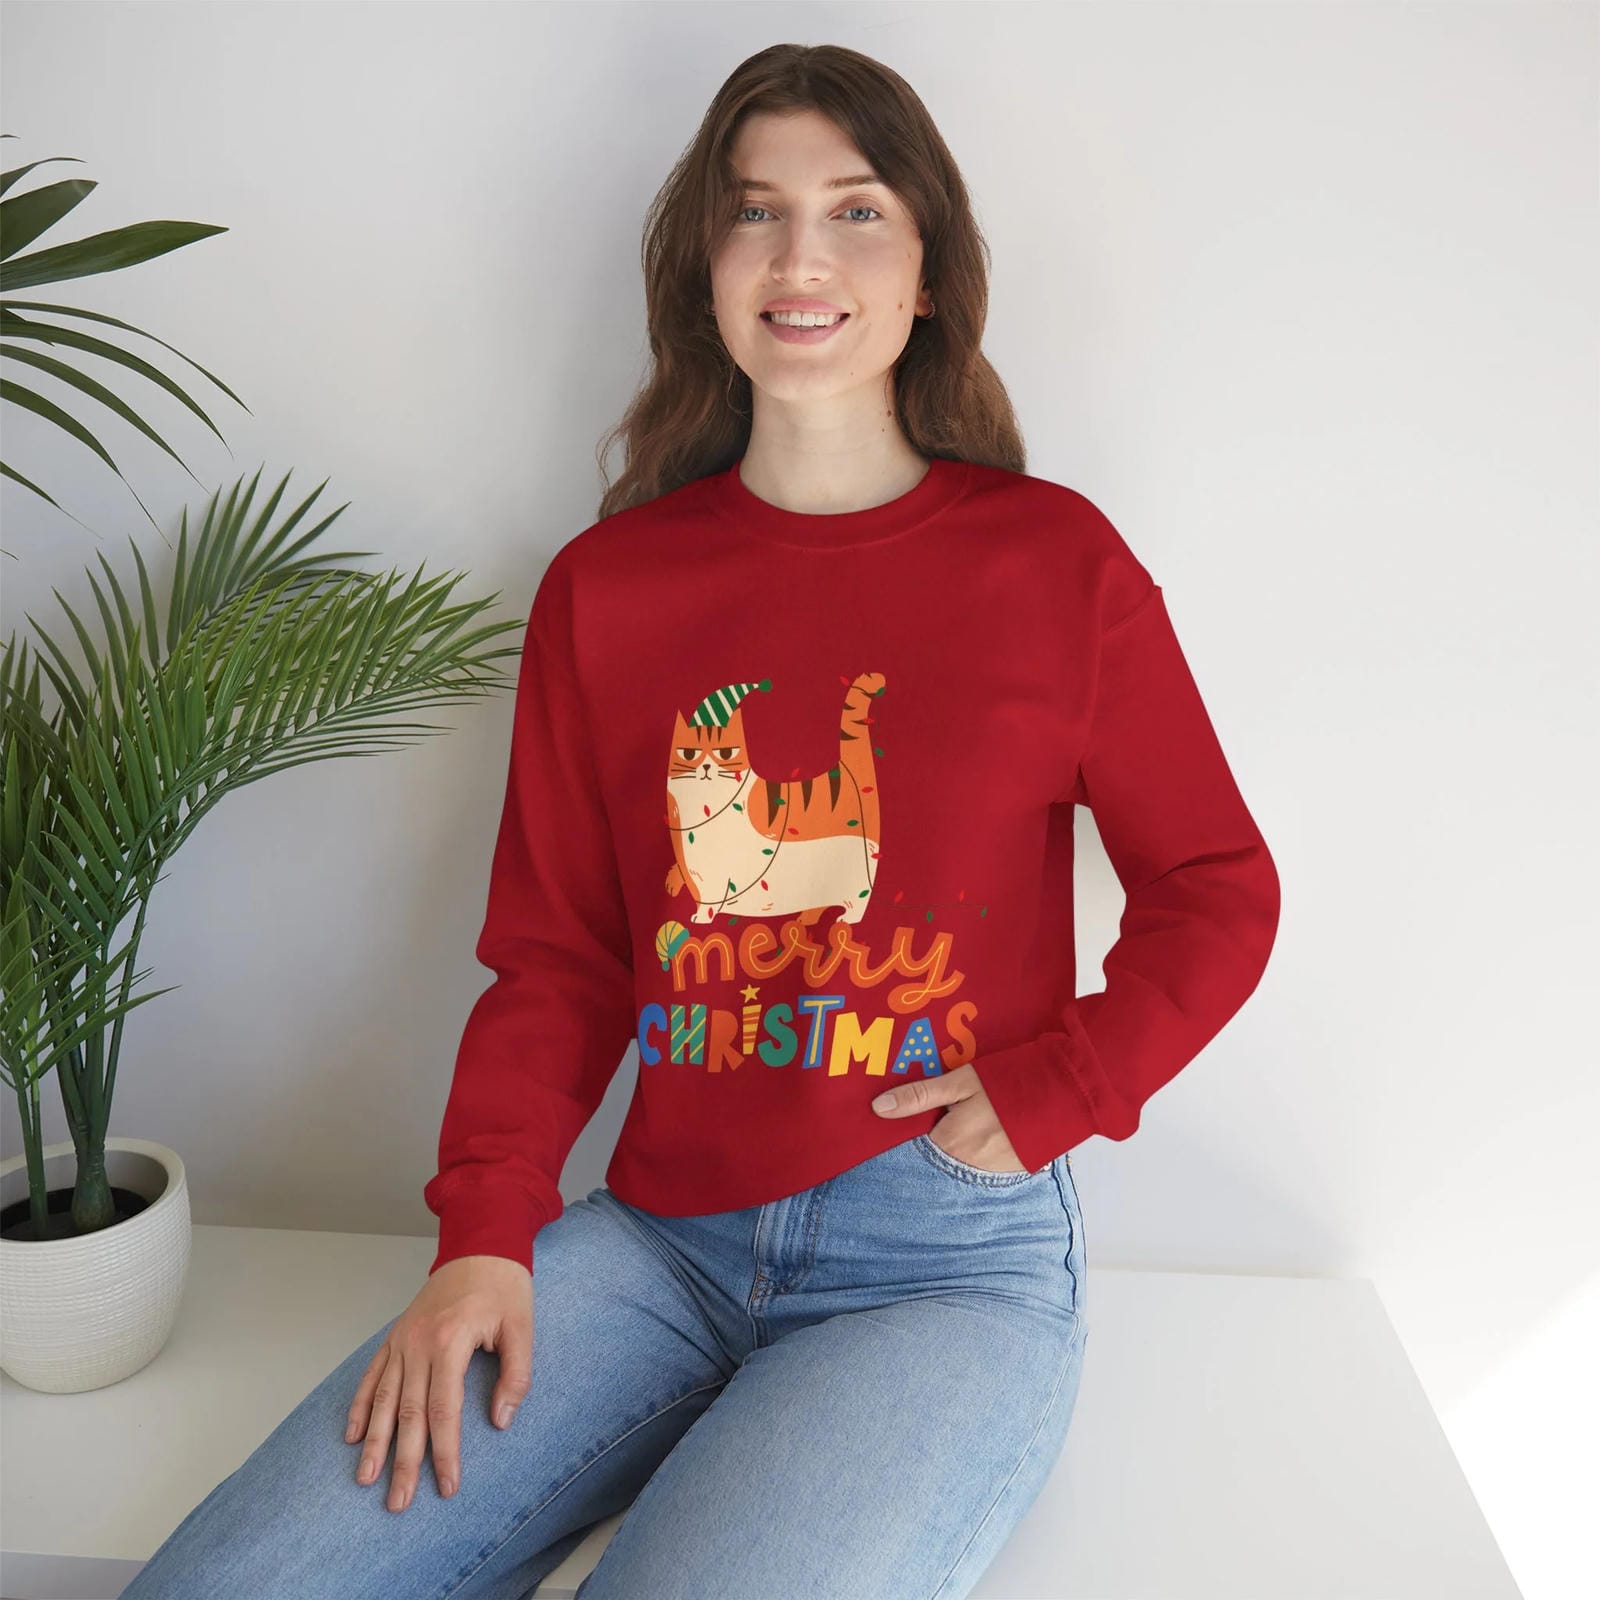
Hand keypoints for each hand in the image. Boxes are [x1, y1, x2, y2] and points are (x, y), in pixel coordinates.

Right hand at [345, 1254, 531, 1511]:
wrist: (480, 1244)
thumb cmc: (504, 1286)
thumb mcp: (522, 1328)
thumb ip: (516, 1376)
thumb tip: (500, 1421)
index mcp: (451, 1342)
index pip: (444, 1410)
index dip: (445, 1452)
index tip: (447, 1486)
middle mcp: (419, 1343)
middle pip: (407, 1413)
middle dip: (402, 1461)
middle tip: (398, 1502)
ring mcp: (403, 1339)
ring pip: (382, 1399)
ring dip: (374, 1442)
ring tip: (365, 1479)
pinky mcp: (396, 1336)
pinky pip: (372, 1375)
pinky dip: (359, 1405)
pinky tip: (352, 1435)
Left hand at [870, 1064, 1027, 1172]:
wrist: (1066, 1090)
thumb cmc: (1010, 1081)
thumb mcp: (961, 1081)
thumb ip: (920, 1096)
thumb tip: (878, 1108)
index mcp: (952, 1143)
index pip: (915, 1146)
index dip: (911, 1130)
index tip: (911, 1118)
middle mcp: (969, 1165)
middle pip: (938, 1155)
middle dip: (936, 1137)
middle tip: (948, 1112)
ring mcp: (994, 1171)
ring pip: (962, 1161)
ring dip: (961, 1144)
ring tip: (973, 1118)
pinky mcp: (1015, 1170)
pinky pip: (986, 1164)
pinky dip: (982, 1149)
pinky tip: (991, 1128)